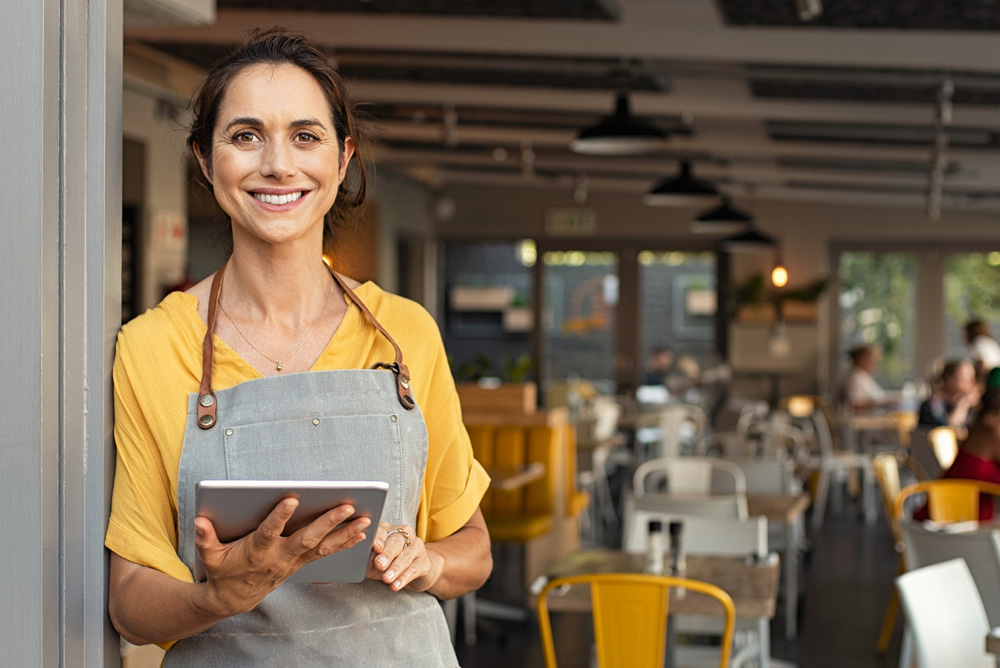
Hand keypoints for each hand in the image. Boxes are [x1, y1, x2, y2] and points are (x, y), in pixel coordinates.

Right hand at [194, 498, 370, 615]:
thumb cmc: (222, 571)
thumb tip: (200, 521)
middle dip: (328, 522)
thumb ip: (205, 539)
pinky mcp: (301, 563)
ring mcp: (293, 561)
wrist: (234, 599)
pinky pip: (326, 553)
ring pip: (323, 546)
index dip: (279, 517)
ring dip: (345, 533)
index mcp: (257, 551)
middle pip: (307, 538)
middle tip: (347, 506)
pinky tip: (361, 533)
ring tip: (365, 519)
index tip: (292, 499)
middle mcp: (279, 557)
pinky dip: (344, 543)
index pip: (269, 532)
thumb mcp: (209, 556)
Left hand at [367, 522, 441, 592]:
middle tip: (379, 565)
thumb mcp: (374, 559)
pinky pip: (414, 569)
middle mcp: (404, 534)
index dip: (379, 539)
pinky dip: (403, 578)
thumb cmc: (388, 563)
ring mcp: (416, 547)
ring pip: (406, 556)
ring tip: (387, 579)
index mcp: (389, 530)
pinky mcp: (424, 562)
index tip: (375, 548)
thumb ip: (366, 558)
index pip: (383, 531)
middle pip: (396, 542)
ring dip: (395, 568)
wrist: (414, 570)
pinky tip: (396, 585)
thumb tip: (352, 562)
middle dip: (387, 554)